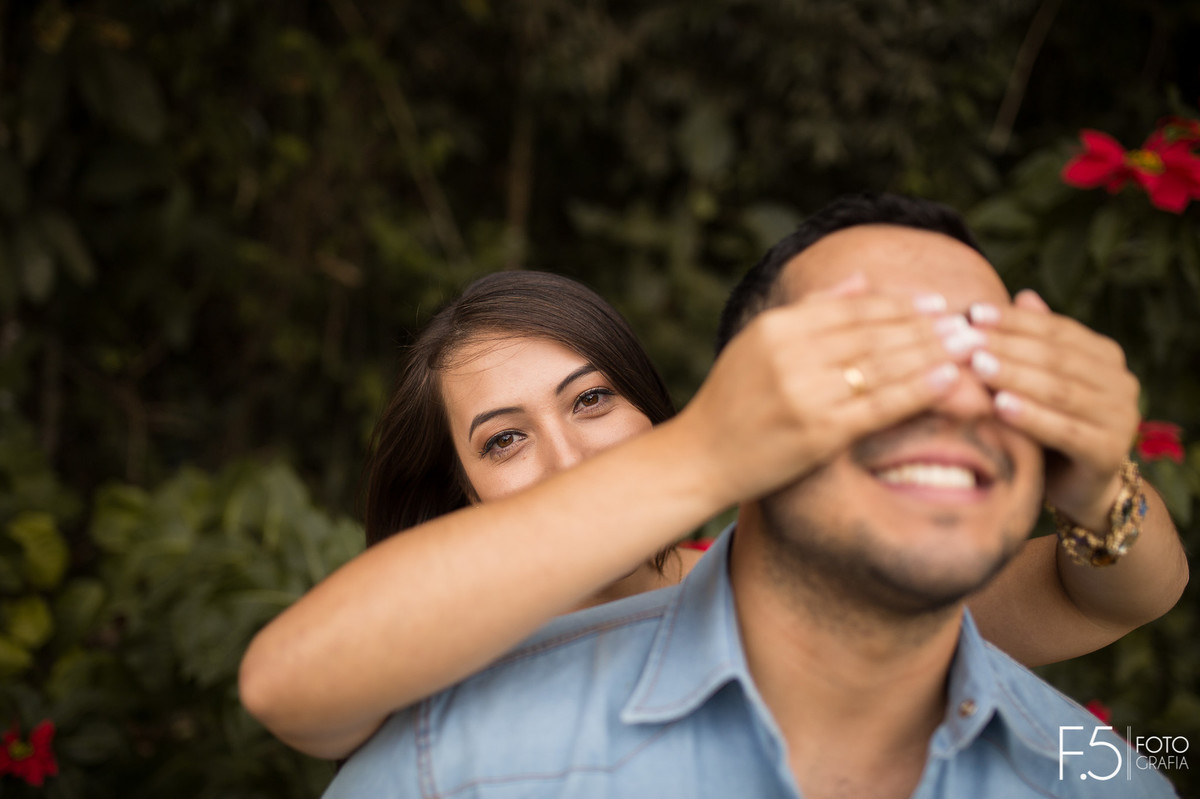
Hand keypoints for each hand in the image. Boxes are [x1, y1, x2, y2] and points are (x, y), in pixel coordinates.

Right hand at [681, 275, 963, 505]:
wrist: (701, 457)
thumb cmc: (733, 400)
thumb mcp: (760, 343)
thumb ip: (811, 310)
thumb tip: (862, 279)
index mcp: (777, 327)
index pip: (853, 308)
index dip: (899, 305)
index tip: (936, 305)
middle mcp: (791, 355)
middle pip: (874, 334)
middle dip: (926, 328)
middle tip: (969, 324)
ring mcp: (805, 394)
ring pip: (882, 366)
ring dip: (932, 354)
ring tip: (969, 349)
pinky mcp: (819, 432)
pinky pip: (880, 406)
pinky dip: (918, 390)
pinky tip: (948, 381)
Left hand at [967, 290, 1139, 529]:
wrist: (1075, 486)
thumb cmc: (1047, 424)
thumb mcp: (1037, 380)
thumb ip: (1033, 342)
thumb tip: (1023, 294)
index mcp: (1104, 355)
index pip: (1055, 329)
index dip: (1015, 320)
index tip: (973, 311)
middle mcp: (1120, 382)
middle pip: (1056, 357)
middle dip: (1008, 346)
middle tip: (966, 339)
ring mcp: (1120, 418)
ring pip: (1060, 390)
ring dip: (1016, 376)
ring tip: (977, 365)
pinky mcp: (1109, 452)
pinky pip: (1065, 430)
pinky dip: (1031, 416)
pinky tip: (998, 406)